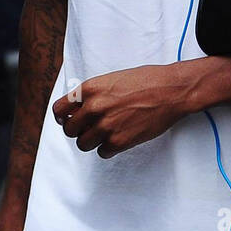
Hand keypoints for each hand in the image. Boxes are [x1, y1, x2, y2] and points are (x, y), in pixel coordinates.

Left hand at [52, 65, 193, 158]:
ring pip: (83, 144)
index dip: (62, 117)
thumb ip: (93, 93)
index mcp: (90, 89)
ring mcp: (106, 126)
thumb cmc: (147, 81)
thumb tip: (79, 109)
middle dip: (78, 130)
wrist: (172, 91)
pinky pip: (102, 152)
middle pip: (69, 130)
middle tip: (90, 128)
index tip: (68, 120)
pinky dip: (108, 148)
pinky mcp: (119, 142)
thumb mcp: (113, 79)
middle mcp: (94, 108)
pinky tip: (119, 137)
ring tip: (106, 133)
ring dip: (92, 141)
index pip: (59, 110)